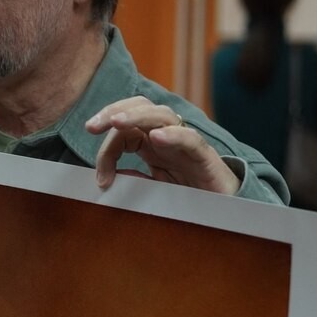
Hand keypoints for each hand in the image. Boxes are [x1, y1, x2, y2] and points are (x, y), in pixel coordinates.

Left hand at [86, 96, 240, 194]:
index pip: (123, 129)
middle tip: (91, 127)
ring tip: (117, 123)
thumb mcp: (151, 187)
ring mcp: (186, 143)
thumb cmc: (187, 195)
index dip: (106, 147)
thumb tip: (108, 176)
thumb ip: (132, 179)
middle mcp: (167, 136)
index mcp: (150, 142)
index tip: (99, 177)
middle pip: (139, 107)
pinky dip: (174, 135)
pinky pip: (191, 139)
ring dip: (136, 116)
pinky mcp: (205, 157)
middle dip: (113, 112)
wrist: (225, 209)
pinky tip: (157, 137)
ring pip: (162, 115)